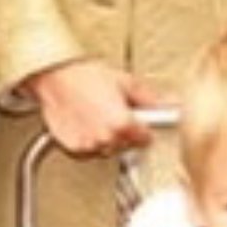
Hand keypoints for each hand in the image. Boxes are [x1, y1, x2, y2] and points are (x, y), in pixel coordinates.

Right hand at [25, 60, 159, 157]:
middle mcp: (106, 138)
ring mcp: (88, 145)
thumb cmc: (85, 75)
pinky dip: (91, 141)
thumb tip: (170, 103)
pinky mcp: (74, 148)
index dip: (144, 129)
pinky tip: (87, 122)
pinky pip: (89, 150)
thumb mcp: (126, 81)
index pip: (146, 139)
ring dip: (108, 138)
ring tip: (99, 115)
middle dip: (126, 132)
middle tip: (116, 113)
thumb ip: (150, 98)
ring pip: (108, 149)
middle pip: (127, 145)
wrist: (56, 76)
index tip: (141, 123)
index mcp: (122, 124)